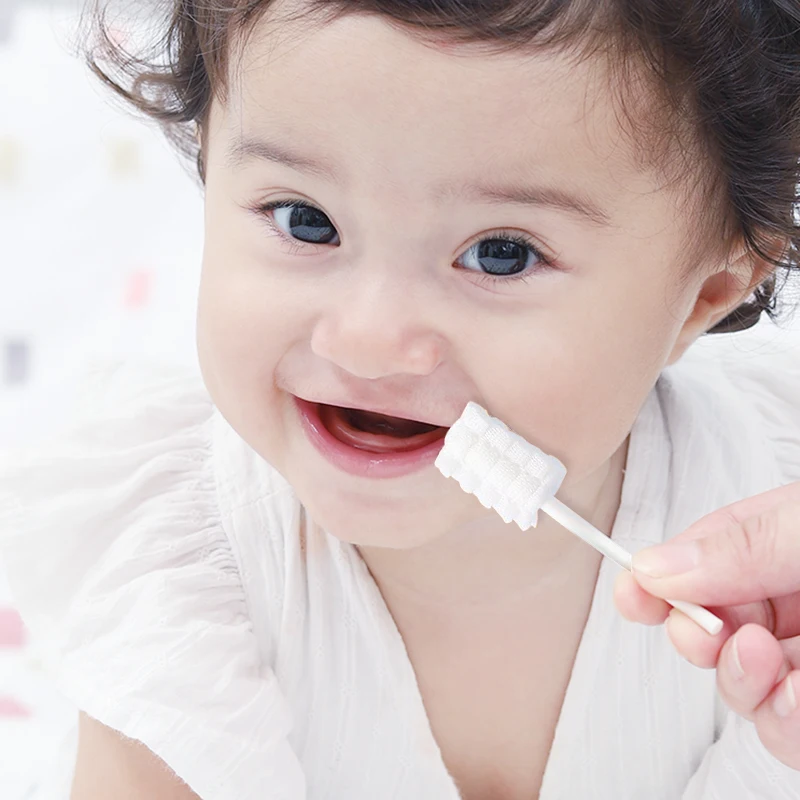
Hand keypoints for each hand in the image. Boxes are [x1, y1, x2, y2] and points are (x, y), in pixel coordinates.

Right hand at [614, 482, 799, 768]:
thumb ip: (741, 545)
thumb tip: (654, 566)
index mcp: (776, 548)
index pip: (695, 563)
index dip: (654, 581)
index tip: (633, 597)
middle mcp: (787, 606)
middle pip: (706, 629)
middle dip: (696, 637)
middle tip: (711, 635)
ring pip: (740, 688)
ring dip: (739, 685)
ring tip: (770, 668)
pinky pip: (785, 731)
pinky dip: (782, 723)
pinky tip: (796, 700)